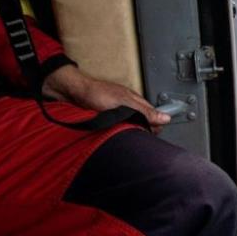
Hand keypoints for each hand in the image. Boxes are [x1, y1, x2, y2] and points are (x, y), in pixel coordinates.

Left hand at [42, 64, 170, 129]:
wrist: (72, 92)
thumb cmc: (95, 93)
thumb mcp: (124, 103)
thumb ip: (144, 111)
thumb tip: (164, 118)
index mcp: (135, 101)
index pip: (152, 117)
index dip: (154, 128)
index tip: (152, 137)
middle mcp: (126, 107)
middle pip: (141, 123)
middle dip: (142, 132)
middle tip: (140, 141)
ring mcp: (115, 113)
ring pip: (129, 127)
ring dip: (130, 134)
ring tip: (129, 142)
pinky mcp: (105, 119)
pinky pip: (116, 129)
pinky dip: (118, 134)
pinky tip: (117, 139)